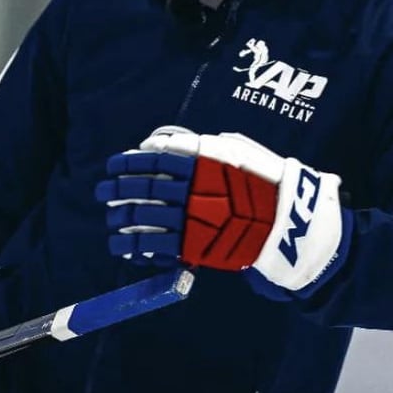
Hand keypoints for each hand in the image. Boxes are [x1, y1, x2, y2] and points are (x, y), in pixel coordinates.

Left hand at [95, 126, 351, 297]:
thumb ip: (199, 147)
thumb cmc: (262, 181)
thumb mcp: (237, 151)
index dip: (130, 160)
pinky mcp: (195, 246)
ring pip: (144, 216)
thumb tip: (158, 145)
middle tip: (103, 190)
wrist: (289, 221)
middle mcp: (195, 188)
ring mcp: (194, 218)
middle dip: (118, 188)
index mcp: (204, 161)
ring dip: (121, 217)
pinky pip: (156, 246)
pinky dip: (135, 246)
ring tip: (111, 219)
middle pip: (144, 186)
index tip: (115, 163)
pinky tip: (124, 246)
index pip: (155, 157)